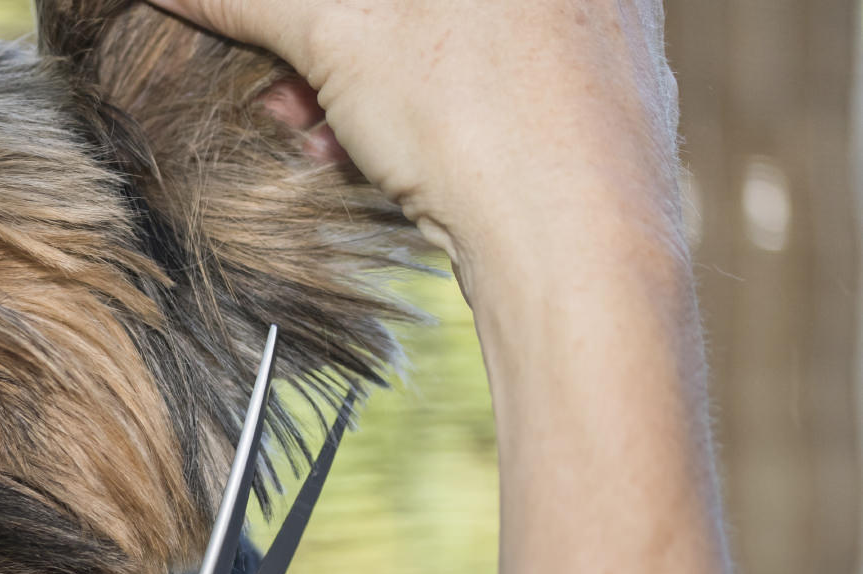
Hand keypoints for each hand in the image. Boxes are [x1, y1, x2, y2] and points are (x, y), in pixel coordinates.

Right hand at [140, 0, 681, 271]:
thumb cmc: (482, 118)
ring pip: (449, 38)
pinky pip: (487, 84)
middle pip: (414, 4)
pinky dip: (420, 114)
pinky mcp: (600, 99)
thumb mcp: (336, 38)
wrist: (577, 252)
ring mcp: (600, 33)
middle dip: (330, 40)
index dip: (310, 13)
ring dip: (361, 86)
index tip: (269, 34)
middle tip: (283, 94)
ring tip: (318, 136)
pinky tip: (373, 158)